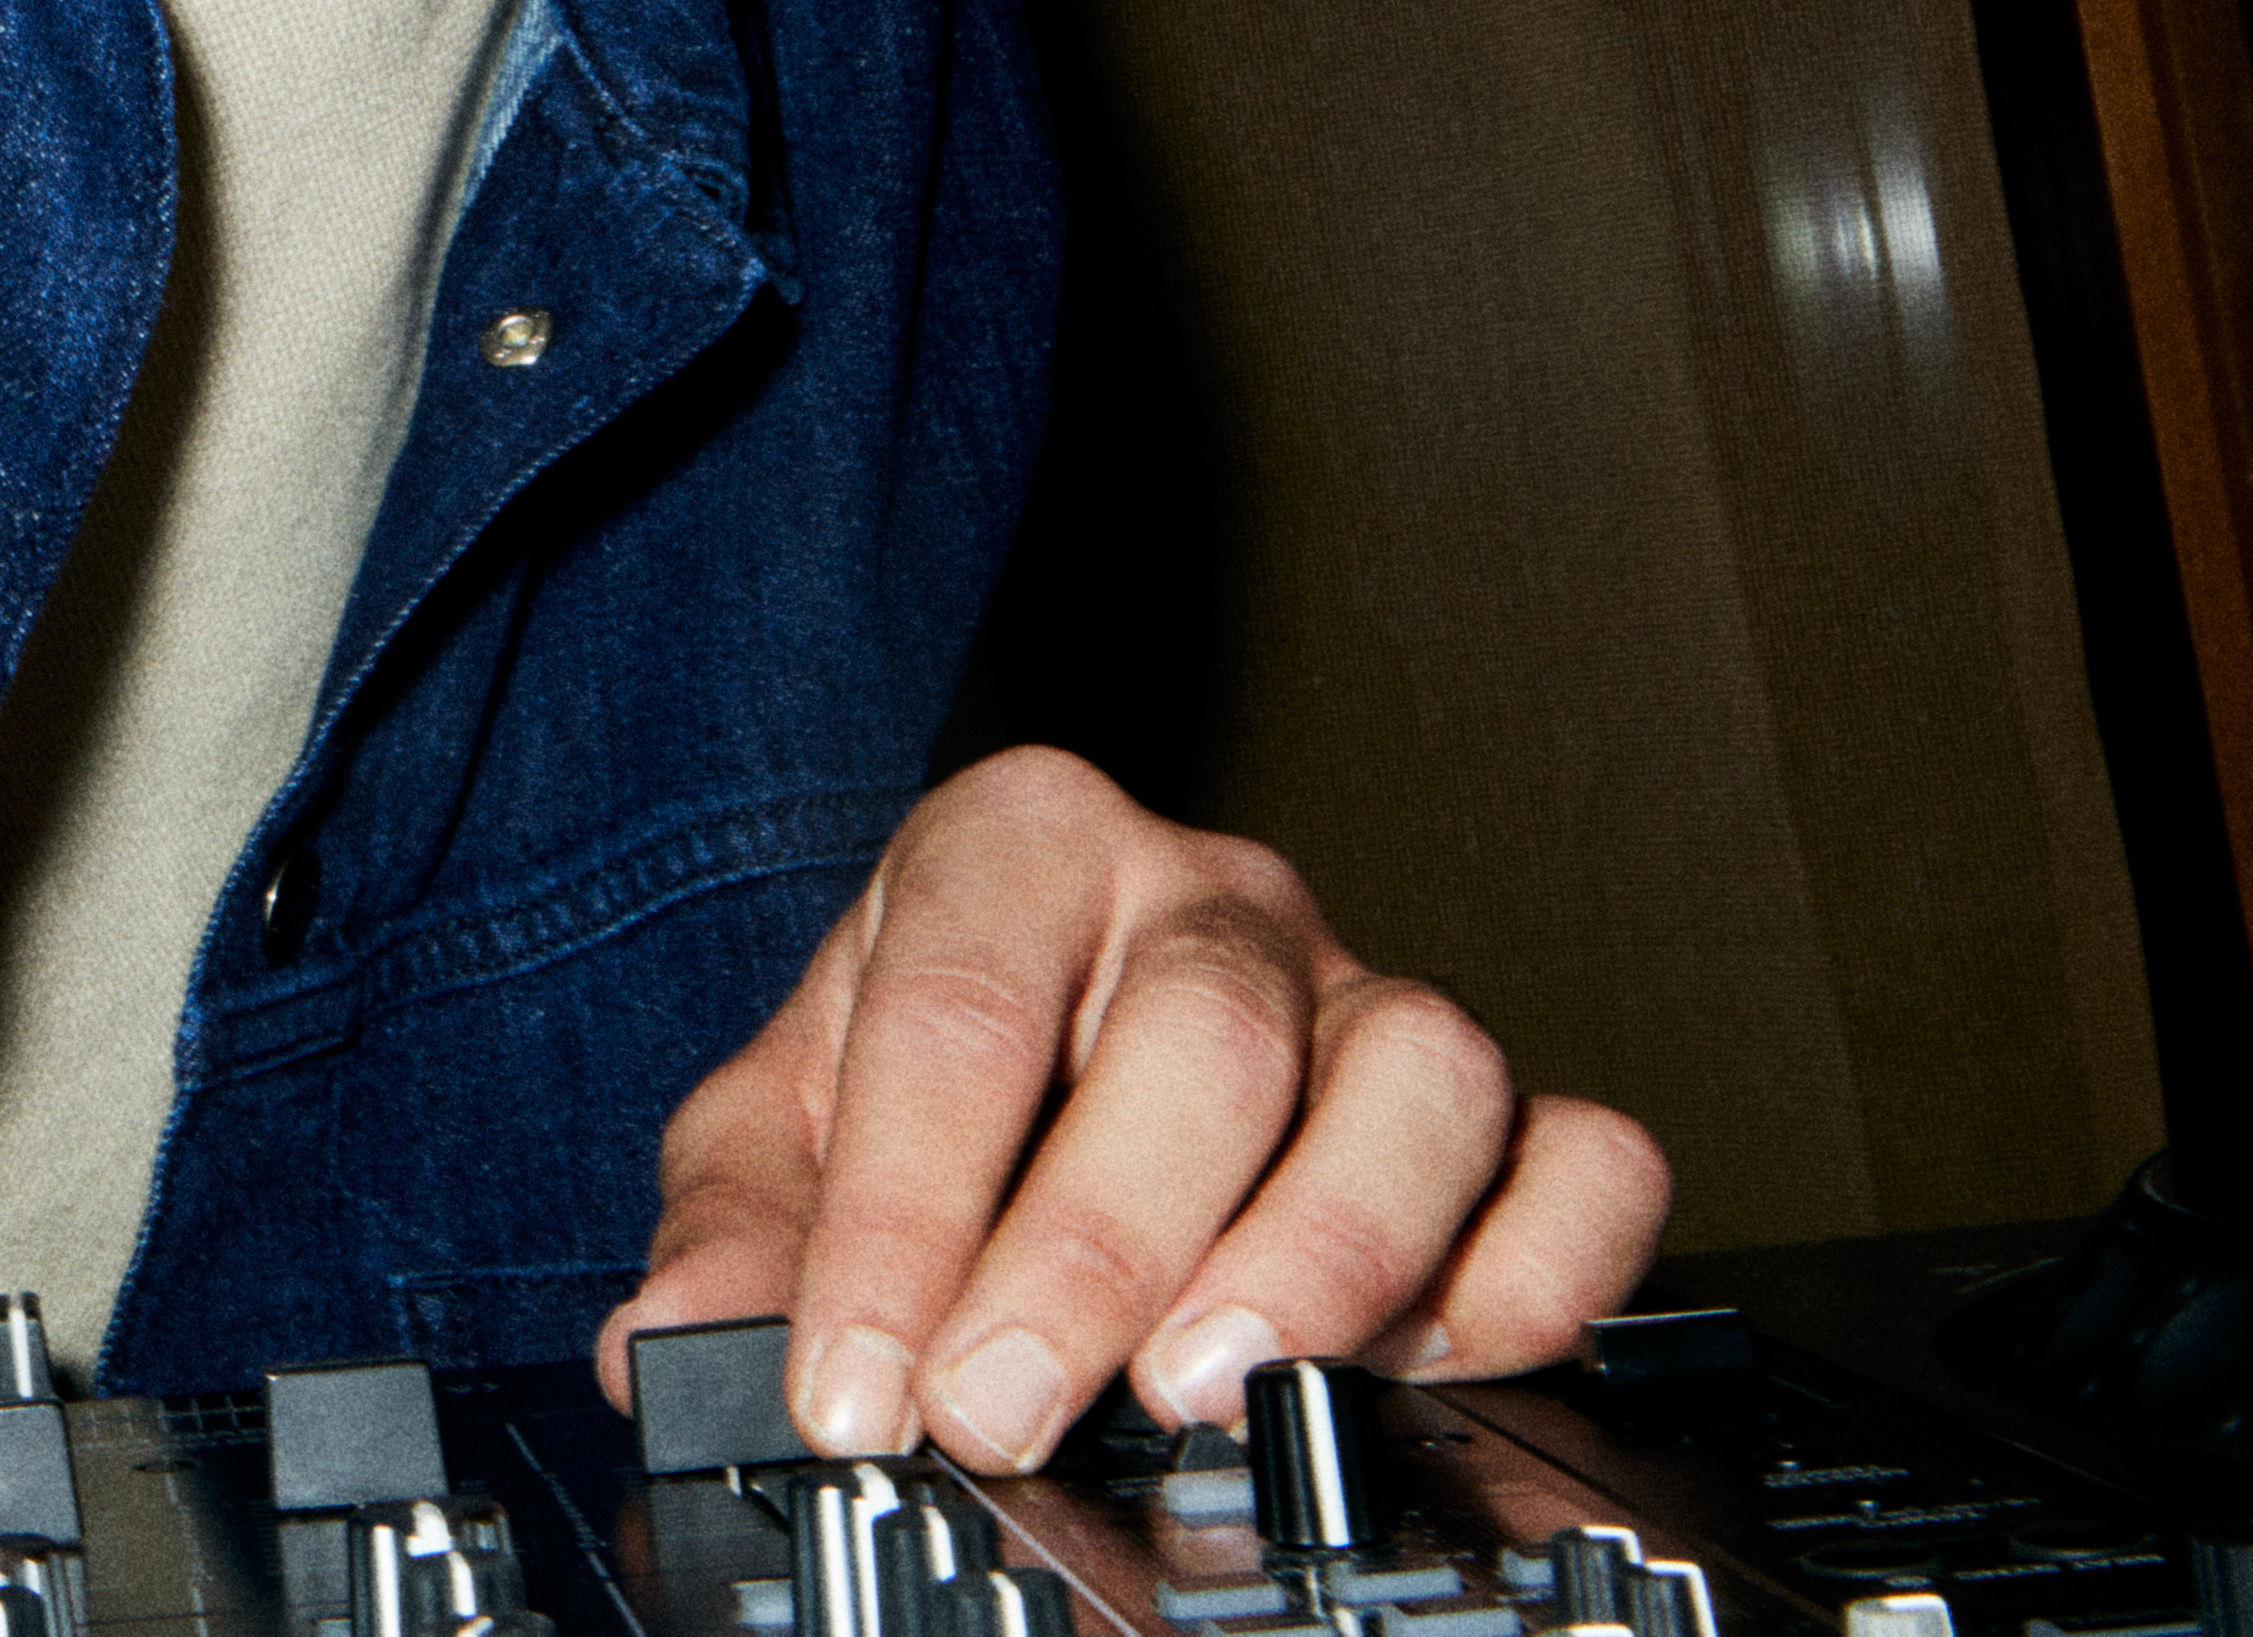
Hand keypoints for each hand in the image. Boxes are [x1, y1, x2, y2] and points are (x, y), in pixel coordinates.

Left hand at [592, 745, 1664, 1467]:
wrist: (1045, 1044)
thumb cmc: (922, 1078)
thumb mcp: (781, 1129)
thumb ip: (730, 1230)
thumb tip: (671, 1341)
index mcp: (1019, 847)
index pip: (959, 1012)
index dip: (900, 1215)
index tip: (855, 1383)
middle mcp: (1210, 898)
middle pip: (1195, 1035)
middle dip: (1092, 1247)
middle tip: (1003, 1406)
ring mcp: (1366, 991)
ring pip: (1418, 1071)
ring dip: (1323, 1248)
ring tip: (1210, 1387)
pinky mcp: (1502, 1104)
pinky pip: (1581, 1157)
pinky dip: (1540, 1267)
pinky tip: (1438, 1359)